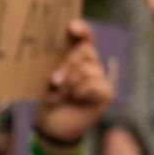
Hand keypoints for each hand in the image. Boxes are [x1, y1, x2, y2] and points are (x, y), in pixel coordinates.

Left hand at [35, 21, 112, 148]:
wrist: (52, 126)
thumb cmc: (47, 98)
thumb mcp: (47, 78)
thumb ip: (55, 65)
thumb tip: (57, 61)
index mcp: (76, 55)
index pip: (85, 36)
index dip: (81, 29)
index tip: (71, 28)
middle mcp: (91, 63)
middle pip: (86, 50)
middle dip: (68, 64)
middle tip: (54, 80)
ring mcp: (100, 78)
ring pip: (88, 69)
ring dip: (70, 82)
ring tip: (59, 94)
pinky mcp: (106, 93)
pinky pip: (94, 84)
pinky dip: (80, 92)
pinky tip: (74, 100)